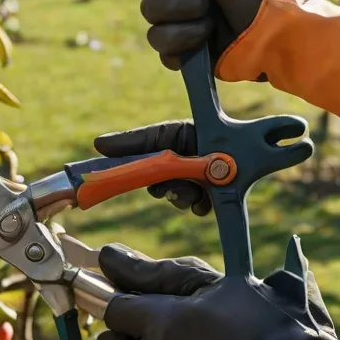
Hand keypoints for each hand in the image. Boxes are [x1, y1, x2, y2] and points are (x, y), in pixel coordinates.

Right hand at [94, 120, 209, 215]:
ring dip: (182, 197)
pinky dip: (199, 205)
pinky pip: (197, 208)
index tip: (135, 182)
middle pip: (159, 186)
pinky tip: (206, 198)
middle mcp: (178, 167)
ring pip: (177, 199)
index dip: (138, 175)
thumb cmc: (202, 132)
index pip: (142, 166)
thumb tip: (98, 144)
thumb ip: (134, 140)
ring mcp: (196, 182)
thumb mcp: (165, 134)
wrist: (241, 143)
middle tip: (173, 184)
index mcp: (165, 150)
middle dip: (165, 187)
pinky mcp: (214, 195)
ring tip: (196, 189)